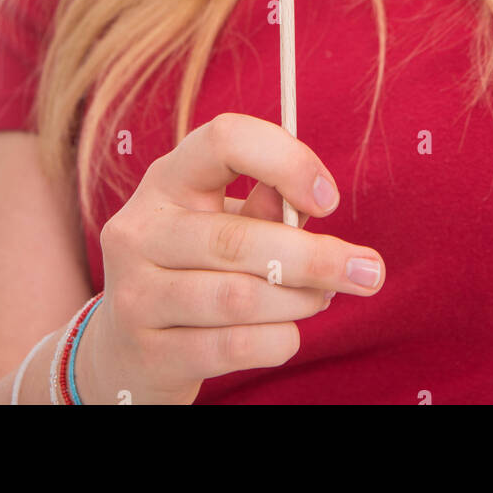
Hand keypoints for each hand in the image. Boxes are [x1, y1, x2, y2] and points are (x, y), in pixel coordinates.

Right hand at [79, 113, 385, 403]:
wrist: (124, 352)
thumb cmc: (195, 270)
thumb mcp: (221, 224)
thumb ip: (265, 209)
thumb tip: (311, 205)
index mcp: (167, 179)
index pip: (224, 139)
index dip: (286, 160)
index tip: (329, 199)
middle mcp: (140, 228)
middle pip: (240, 237)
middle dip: (317, 258)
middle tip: (368, 272)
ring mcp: (135, 293)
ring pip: (241, 296)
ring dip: (299, 301)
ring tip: (319, 300)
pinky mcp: (147, 352)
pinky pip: (234, 347)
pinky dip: (277, 340)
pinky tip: (285, 333)